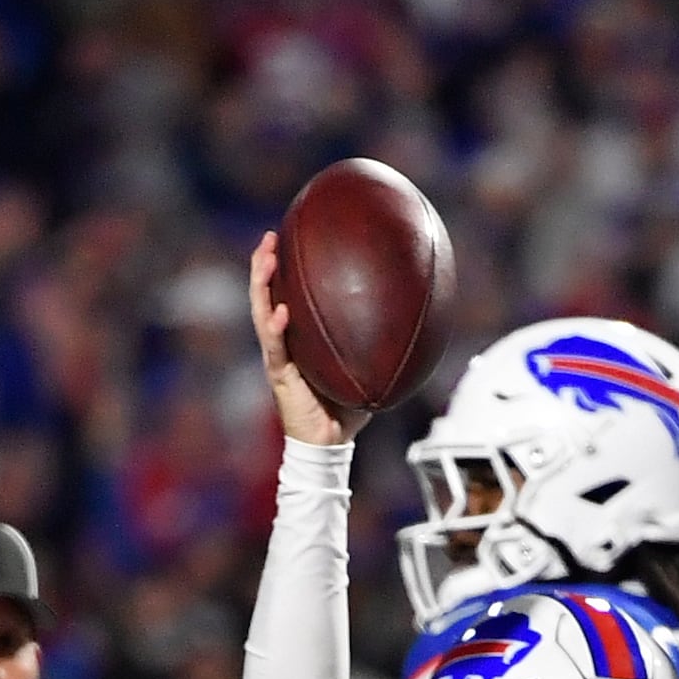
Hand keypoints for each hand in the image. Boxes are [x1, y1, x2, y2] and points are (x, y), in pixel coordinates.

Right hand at [248, 233, 369, 447]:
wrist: (331, 442)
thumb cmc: (348, 405)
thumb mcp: (367, 365)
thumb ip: (380, 342)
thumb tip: (418, 317)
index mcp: (299, 335)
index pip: (287, 293)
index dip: (285, 267)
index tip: (290, 236)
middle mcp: (284, 341)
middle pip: (266, 294)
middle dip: (264, 265)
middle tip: (270, 237)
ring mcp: (278, 356)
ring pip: (261, 312)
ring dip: (260, 285)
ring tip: (265, 260)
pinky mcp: (278, 375)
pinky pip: (275, 348)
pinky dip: (276, 328)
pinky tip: (281, 311)